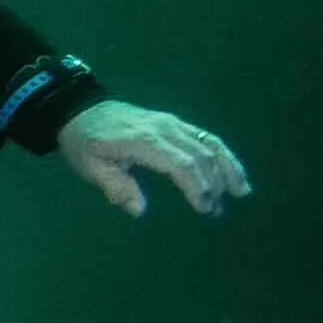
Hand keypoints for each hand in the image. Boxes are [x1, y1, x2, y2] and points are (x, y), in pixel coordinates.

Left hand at [57, 100, 250, 217]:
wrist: (81, 111)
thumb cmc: (84, 143)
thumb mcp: (90, 167)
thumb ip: (115, 187)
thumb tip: (139, 210)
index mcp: (143, 140)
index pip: (180, 163)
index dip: (196, 186)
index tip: (204, 207)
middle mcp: (164, 128)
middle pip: (200, 154)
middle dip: (213, 183)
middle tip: (214, 211)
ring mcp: (172, 123)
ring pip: (209, 142)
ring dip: (227, 167)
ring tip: (241, 191)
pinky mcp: (175, 123)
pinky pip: (205, 136)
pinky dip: (222, 154)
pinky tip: (232, 171)